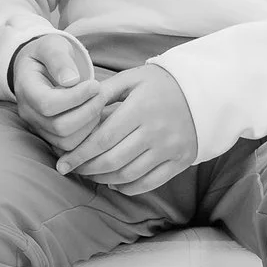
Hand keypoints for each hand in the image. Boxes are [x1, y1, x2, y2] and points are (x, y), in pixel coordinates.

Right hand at [10, 31, 102, 153]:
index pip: (47, 104)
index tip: (95, 84)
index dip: (75, 98)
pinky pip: (70, 147)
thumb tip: (71, 80)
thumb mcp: (52, 45)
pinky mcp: (50, 136)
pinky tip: (94, 115)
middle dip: (88, 112)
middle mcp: (28, 112)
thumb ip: (59, 59)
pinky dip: (87, 135)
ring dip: (90, 124)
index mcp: (25, 88)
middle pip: (59, 127)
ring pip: (66, 141)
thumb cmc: (48, 54)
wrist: (39, 66)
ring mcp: (38, 127)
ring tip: (98, 103)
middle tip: (102, 94)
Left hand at [54, 62, 197, 194]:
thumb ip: (104, 91)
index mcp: (140, 109)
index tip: (62, 163)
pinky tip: (113, 183)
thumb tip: (75, 105)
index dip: (79, 154)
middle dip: (87, 169)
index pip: (102, 139)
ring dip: (103, 179)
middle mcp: (156, 132)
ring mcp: (170, 149)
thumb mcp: (132, 78)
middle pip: (113, 160)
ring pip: (129, 175)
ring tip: (89, 174)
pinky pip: (150, 183)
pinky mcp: (181, 161)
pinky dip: (128, 188)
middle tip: (72, 169)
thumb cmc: (161, 83)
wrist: (204, 92)